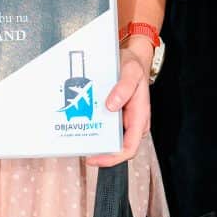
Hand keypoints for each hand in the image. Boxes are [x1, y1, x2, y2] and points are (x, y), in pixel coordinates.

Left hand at [90, 45, 150, 166]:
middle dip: (99, 152)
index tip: (94, 158)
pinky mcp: (116, 115)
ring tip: (77, 138)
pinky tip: (82, 125)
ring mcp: (124, 120)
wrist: (133, 57)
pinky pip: (105, 127)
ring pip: (110, 139)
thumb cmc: (134, 65)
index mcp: (140, 117)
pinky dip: (94, 128)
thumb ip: (124, 87)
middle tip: (80, 148)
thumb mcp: (131, 72)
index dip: (112, 158)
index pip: (129, 148)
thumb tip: (112, 106)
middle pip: (117, 148)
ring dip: (95, 141)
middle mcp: (132, 123)